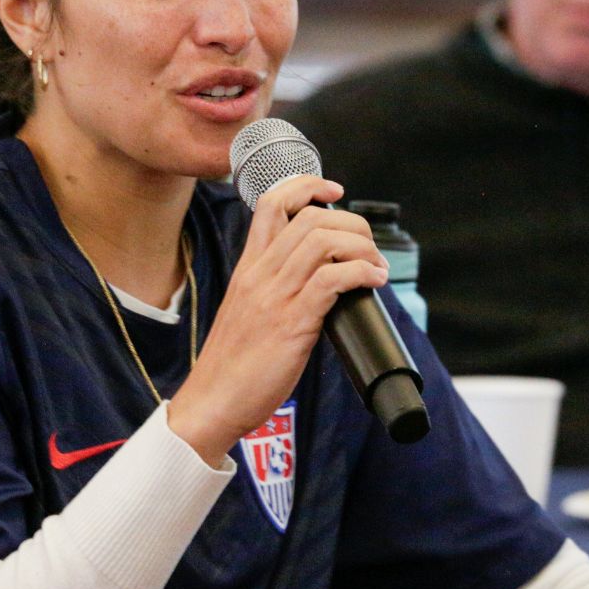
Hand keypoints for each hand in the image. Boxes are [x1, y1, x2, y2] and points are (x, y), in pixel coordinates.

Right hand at [168, 175, 386, 464]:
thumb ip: (274, 289)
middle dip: (352, 222)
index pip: (272, 204)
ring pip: (323, 241)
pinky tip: (373, 282)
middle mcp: (260, 274)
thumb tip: (319, 281)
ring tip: (376, 266)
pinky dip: (361, 272)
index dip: (306, 186)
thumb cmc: (232, 365)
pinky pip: (331, 280)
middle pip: (310, 218)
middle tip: (369, 246)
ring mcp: (274, 297)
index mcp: (248, 268)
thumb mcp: (247, 311)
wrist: (212, 402)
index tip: (334, 192)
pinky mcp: (291, 323)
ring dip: (362, 247)